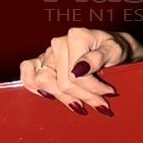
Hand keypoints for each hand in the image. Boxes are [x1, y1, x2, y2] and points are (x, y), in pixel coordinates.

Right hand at [19, 27, 142, 115]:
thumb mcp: (115, 51)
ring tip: (81, 104)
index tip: (109, 94)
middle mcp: (59, 43)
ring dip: (62, 98)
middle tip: (101, 103)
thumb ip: (98, 58)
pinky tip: (50, 96)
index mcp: (76, 37)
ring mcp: (48, 52)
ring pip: (44, 82)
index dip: (92, 90)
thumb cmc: (115, 49)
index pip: (75, 75)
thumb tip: (78, 70)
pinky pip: (27, 73)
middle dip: (83, 97)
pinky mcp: (41, 61)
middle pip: (61, 83)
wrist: (113, 48)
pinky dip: (34, 86)